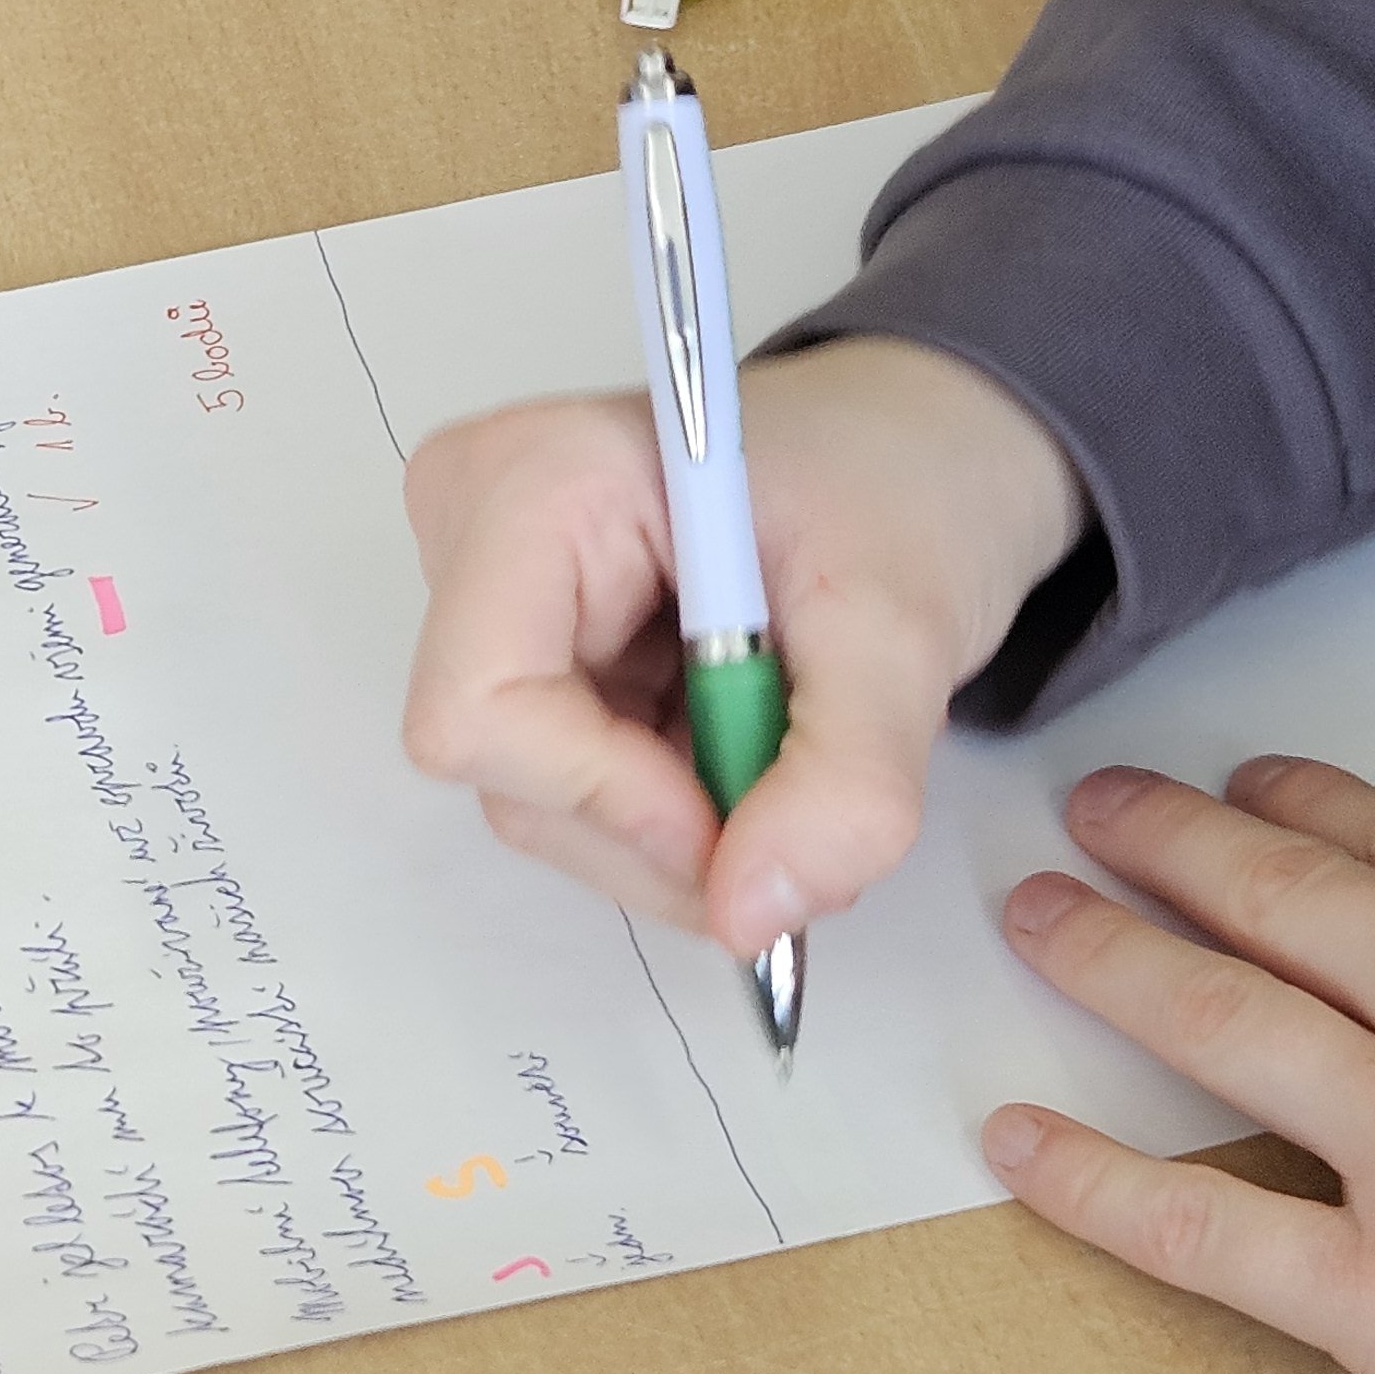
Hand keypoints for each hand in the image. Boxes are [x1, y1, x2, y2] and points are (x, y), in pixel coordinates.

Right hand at [400, 339, 1087, 953]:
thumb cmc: (893, 486)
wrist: (903, 455)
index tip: (738, 822)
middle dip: (665, 828)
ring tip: (781, 747)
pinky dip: (670, 811)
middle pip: (511, 776)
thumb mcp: (901, 628)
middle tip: (800, 794)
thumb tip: (751, 918)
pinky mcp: (517, 654)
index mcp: (531, 480)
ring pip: (539, 807)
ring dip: (678, 828)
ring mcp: (483, 599)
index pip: (479, 708)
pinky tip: (737, 740)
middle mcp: (471, 532)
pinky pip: (568, 797)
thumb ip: (843, 779)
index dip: (605, 798)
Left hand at [988, 760, 1374, 1373]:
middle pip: (1279, 900)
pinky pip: (1201, 1225)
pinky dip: (1090, 1182)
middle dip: (1164, 843)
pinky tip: (1018, 1144)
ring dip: (1103, 956)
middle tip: (1089, 811)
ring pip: (1213, 1020)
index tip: (1238, 786)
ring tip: (1035, 918)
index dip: (1298, 805)